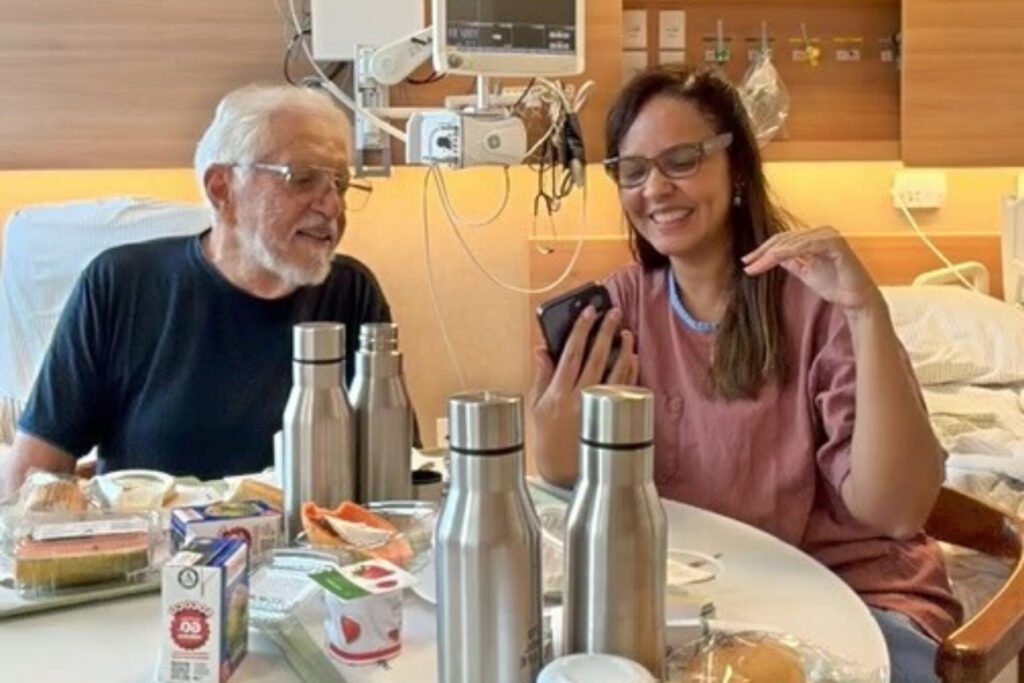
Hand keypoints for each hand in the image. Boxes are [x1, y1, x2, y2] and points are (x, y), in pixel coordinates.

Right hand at [527, 306, 638, 484]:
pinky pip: (625, 388)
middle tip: (613, 312)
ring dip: (622, 349)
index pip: (571, 354)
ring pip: (615, 371)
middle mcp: (580, 399)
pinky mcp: (612, 418)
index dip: (580, 330)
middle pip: (596, 357)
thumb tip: (542, 349)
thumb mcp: (536, 406)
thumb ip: (541, 376)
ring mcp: (599, 409)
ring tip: (625, 332)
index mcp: (558, 394)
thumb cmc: (548, 440)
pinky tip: (632, 357)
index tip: (588, 311)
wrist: (564, 473)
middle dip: (605, 331)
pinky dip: (630, 370)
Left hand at [741, 226, 881, 311]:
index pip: (783, 240)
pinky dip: (789, 251)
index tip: (747, 262)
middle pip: (784, 239)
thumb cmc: (835, 285)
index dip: (763, 250)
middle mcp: (821, 233)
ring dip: (771, 254)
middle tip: (747, 264)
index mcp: (814, 238)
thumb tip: (774, 256)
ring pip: (792, 242)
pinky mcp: (836, 244)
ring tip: (756, 266)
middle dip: (762, 252)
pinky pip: (807, 246)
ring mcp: (829, 236)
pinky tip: (775, 259)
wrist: (855, 299)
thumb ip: (792, 262)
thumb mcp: (806, 272)